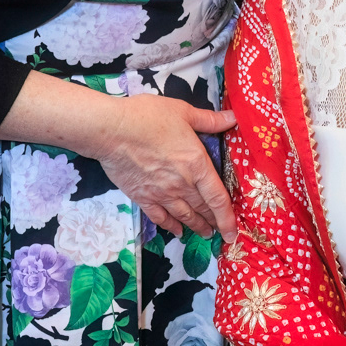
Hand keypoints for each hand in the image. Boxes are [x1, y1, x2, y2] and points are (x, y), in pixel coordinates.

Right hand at [94, 95, 236, 241]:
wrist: (111, 131)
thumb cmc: (148, 117)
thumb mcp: (184, 112)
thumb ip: (210, 120)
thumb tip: (234, 118)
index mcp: (196, 164)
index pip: (218, 198)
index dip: (228, 219)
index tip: (233, 233)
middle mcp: (181, 184)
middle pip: (202, 209)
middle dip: (214, 222)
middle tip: (221, 231)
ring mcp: (161, 193)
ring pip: (184, 216)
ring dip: (196, 226)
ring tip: (204, 233)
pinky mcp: (142, 197)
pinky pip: (160, 217)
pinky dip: (171, 226)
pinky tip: (177, 230)